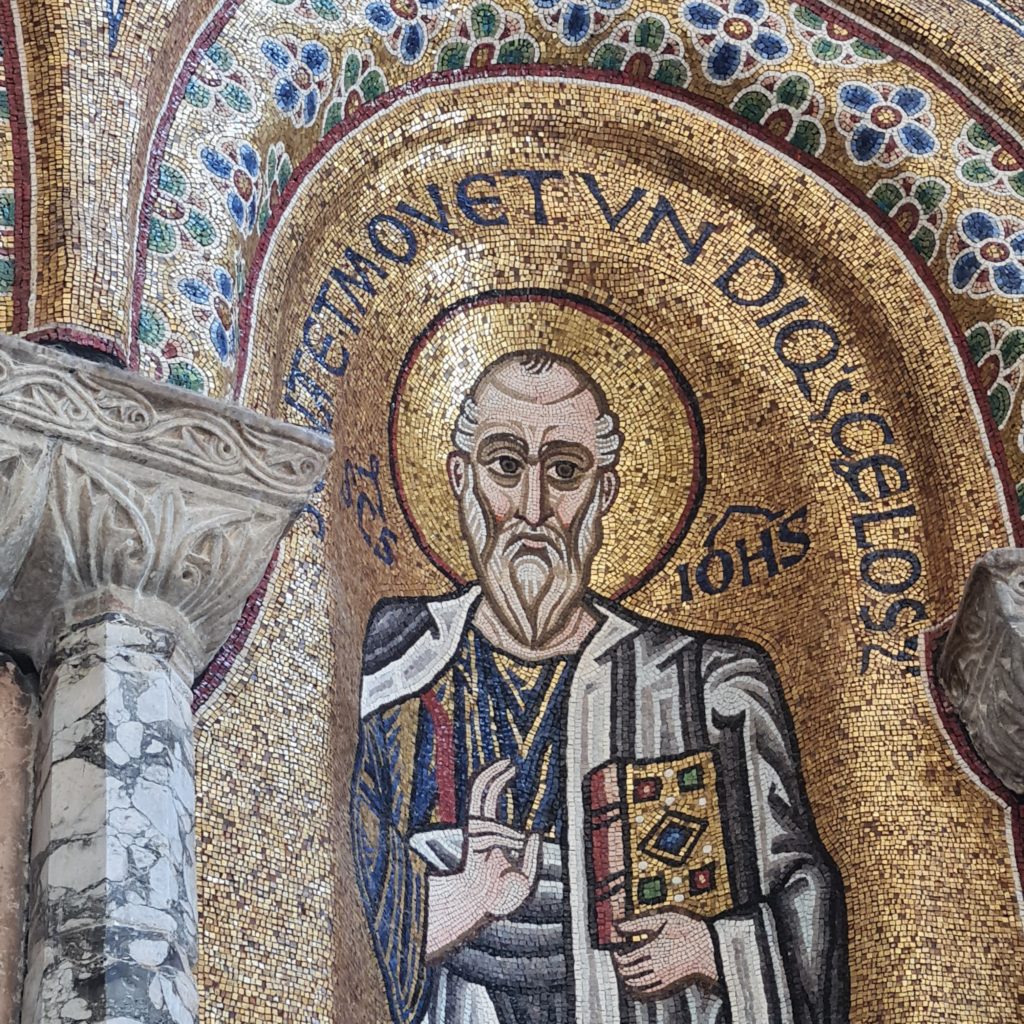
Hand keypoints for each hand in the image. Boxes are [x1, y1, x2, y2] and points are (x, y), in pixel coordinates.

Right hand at [425, 759, 540, 960]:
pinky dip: (504, 834)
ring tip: (514, 807)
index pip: (489, 799)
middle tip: (509, 761)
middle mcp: (481, 831)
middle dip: (492, 774)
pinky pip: (487, 829)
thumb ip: (532, 857)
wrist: (481, 909)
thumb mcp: (525, 878)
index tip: (510, 767)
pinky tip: (518, 843)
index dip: (497, 780)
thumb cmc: (500, 897)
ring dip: (502, 808)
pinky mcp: (474, 844)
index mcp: (491, 834)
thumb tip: (534, 833)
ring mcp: (476, 836)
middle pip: (480, 792)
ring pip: (482, 806)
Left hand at [612, 911, 718, 998]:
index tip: (615, 953)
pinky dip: (641, 990)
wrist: (710, 947)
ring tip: (625, 975)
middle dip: (622, 969)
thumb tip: (618, 926)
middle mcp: (657, 964)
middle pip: (632, 971)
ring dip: (630, 980)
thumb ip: (639, 923)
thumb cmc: (687, 929)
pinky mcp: (672, 981)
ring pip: (641, 982)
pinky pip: (652, 990)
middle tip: (618, 963)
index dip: (619, 957)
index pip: (629, 958)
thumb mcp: (664, 919)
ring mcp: (665, 975)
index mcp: (654, 948)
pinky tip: (638, 987)